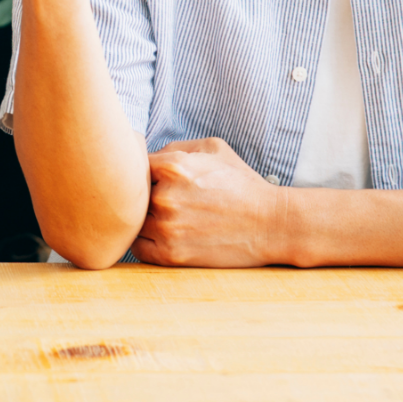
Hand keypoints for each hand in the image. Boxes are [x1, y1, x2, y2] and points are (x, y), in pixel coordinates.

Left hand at [132, 138, 290, 267]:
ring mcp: (167, 228)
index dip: (142, 171)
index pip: (133, 165)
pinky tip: (158, 236)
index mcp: (173, 167)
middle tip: (156, 199)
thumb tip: (148, 155)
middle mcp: (165, 197)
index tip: (153, 178)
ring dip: (141, 219)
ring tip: (160, 218)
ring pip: (132, 221)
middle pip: (130, 194)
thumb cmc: (242, 184)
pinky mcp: (172, 255)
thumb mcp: (214, 149)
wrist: (272, 224)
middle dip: (140, 195)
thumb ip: (176, 147)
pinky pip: (138, 248)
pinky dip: (144, 242)